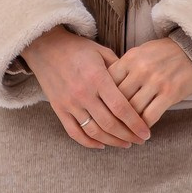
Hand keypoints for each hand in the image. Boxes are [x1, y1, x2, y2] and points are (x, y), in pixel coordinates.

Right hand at [22, 28, 149, 147]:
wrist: (45, 47)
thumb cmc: (77, 48)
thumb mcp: (102, 52)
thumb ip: (120, 69)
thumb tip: (138, 86)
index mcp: (97, 78)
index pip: (121, 107)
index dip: (135, 123)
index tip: (146, 133)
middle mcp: (83, 93)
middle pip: (109, 123)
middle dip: (128, 136)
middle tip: (140, 140)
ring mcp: (69, 103)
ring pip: (94, 131)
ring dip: (112, 142)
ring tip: (125, 144)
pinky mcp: (58, 109)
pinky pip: (74, 133)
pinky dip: (89, 142)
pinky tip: (101, 145)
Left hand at [108, 38, 191, 125]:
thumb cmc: (163, 53)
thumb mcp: (140, 53)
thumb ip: (124, 68)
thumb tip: (106, 89)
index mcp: (130, 58)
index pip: (108, 82)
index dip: (103, 98)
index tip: (102, 110)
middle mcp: (140, 69)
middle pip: (118, 98)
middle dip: (113, 114)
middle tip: (110, 127)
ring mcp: (156, 81)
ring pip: (133, 110)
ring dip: (128, 124)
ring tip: (125, 133)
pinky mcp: (170, 93)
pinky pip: (151, 115)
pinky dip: (144, 126)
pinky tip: (143, 131)